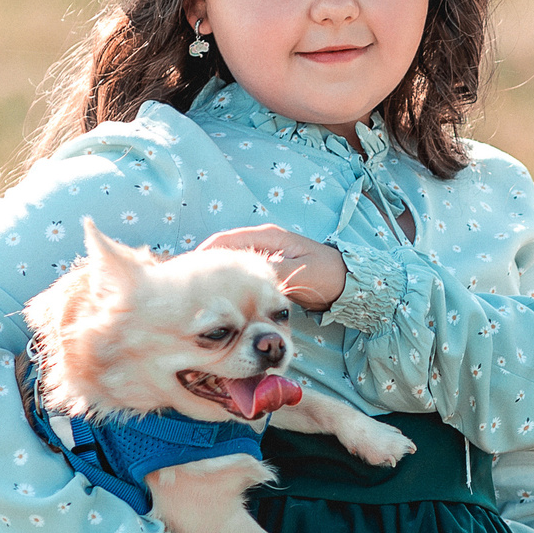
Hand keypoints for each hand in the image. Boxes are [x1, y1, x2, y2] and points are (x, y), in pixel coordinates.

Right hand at [199, 225, 345, 311]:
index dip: (206, 253)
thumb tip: (246, 278)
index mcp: (268, 236)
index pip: (227, 239)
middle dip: (205, 264)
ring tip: (198, 291)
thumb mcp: (299, 272)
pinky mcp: (266, 270)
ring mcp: (263, 255)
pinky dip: (229, 282)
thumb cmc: (327, 273)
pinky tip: (220, 296)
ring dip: (216, 274)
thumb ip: (272, 272)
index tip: (189, 268)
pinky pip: (242, 274)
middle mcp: (262, 242)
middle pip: (224, 249)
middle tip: (187, 283)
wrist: (346, 282)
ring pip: (231, 262)